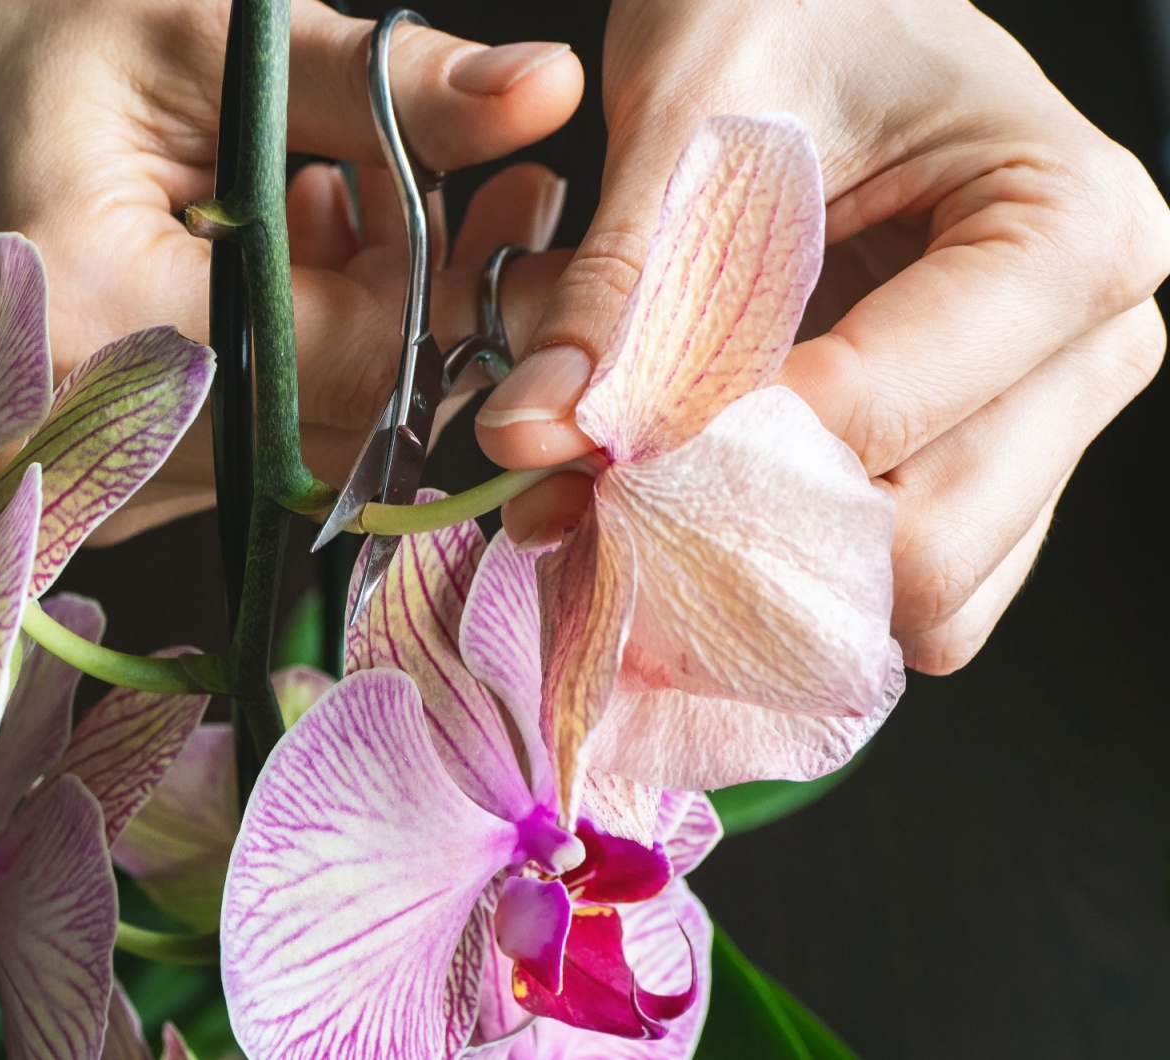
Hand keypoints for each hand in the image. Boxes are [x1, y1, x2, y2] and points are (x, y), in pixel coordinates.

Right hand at [0, 0, 580, 540]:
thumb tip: (549, 90)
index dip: (454, 293)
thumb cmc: (41, 48)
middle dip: (425, 310)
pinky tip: (283, 262)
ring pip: (319, 438)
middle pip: (344, 416)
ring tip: (341, 201)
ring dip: (369, 331)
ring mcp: (97, 479)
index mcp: (95, 309)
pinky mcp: (117, 489)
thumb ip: (381, 86)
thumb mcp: (213, 38)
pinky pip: (270, 449)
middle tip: (464, 195)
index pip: (345, 357)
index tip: (512, 209)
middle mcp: (84, 429)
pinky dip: (310, 362)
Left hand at [474, 0, 1169, 673]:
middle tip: (597, 481)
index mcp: (1069, 232)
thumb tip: (536, 436)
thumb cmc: (793, 4)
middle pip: (924, 544)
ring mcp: (1044, 418)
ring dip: (754, 568)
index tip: (590, 442)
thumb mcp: (697, 113)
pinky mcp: (981, 460)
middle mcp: (1090, 344)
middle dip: (736, 533)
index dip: (713, 450)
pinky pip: (896, 579)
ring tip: (640, 481)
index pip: (878, 419)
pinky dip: (785, 570)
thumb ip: (624, 283)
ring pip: (918, 592)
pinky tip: (694, 500)